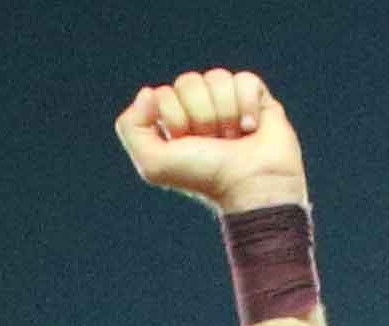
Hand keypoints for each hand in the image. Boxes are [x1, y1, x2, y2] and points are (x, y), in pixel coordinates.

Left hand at [115, 68, 307, 213]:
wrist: (251, 185)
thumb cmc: (204, 178)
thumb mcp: (154, 164)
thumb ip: (131, 128)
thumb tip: (147, 92)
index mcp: (173, 121)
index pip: (163, 94)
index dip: (174, 117)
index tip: (187, 143)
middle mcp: (199, 110)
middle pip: (189, 81)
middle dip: (200, 115)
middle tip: (212, 142)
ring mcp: (228, 102)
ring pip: (217, 78)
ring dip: (224, 112)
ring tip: (233, 138)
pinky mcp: (257, 99)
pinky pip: (245, 80)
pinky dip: (247, 105)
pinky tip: (251, 128)